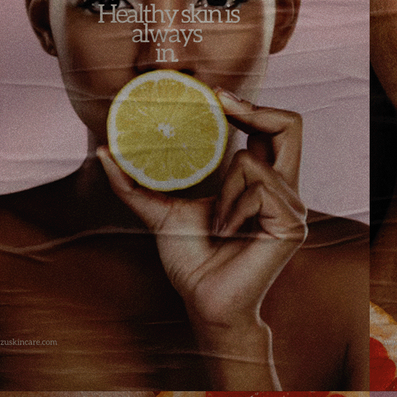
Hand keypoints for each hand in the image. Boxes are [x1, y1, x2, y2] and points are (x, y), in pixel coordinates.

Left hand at [99, 90, 307, 383]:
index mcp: (263, 182)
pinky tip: (227, 232)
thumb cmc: (192, 260)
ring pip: (253, 164)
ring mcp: (292, 208)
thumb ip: (134, 182)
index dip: (251, 106)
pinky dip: (231, 208)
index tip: (215, 95)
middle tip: (219, 101)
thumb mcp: (159, 211)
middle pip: (291, 128)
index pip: (274, 130)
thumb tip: (104, 150)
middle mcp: (285, 191)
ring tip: (217, 224)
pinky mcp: (290, 225)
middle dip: (255, 110)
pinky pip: (256, 190)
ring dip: (224, 191)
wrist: (205, 301)